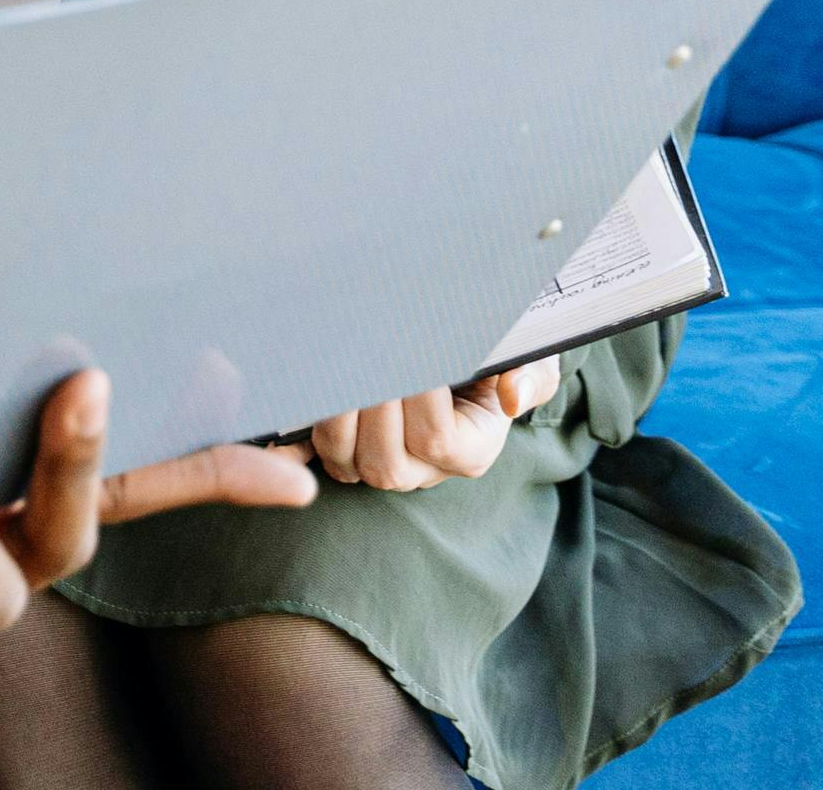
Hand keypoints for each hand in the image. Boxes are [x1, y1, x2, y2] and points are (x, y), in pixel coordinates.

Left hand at [305, 357, 559, 490]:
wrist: (459, 353)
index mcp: (470, 451)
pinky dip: (301, 433)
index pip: (436, 440)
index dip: (417, 400)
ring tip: (335, 365)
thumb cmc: (493, 355)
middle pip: (385, 460)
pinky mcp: (345, 453)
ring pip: (346, 460)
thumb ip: (529, 375)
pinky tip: (293, 404)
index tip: (409, 354)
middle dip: (369, 406)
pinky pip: (316, 454)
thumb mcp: (527, 358)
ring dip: (334, 413)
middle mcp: (423, 469)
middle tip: (362, 353)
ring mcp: (380, 464)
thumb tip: (514, 397)